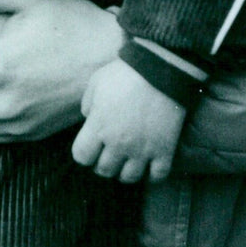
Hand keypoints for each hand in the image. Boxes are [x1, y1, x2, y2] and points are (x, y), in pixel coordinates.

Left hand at [71, 58, 185, 183]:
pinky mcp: (164, 150)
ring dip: (126, 169)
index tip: (91, 144)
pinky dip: (152, 174)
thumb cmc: (126, 72)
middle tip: (110, 150)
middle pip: (104, 170)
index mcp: (99, 126)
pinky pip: (157, 177)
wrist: (162, 68)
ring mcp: (142, 149)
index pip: (81, 157)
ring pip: (129, 178)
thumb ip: (87, 103)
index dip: (84, 152)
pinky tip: (149, 163)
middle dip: (103, 161)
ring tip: (129, 157)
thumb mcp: (97, 81)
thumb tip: (88, 119)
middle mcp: (118, 143)